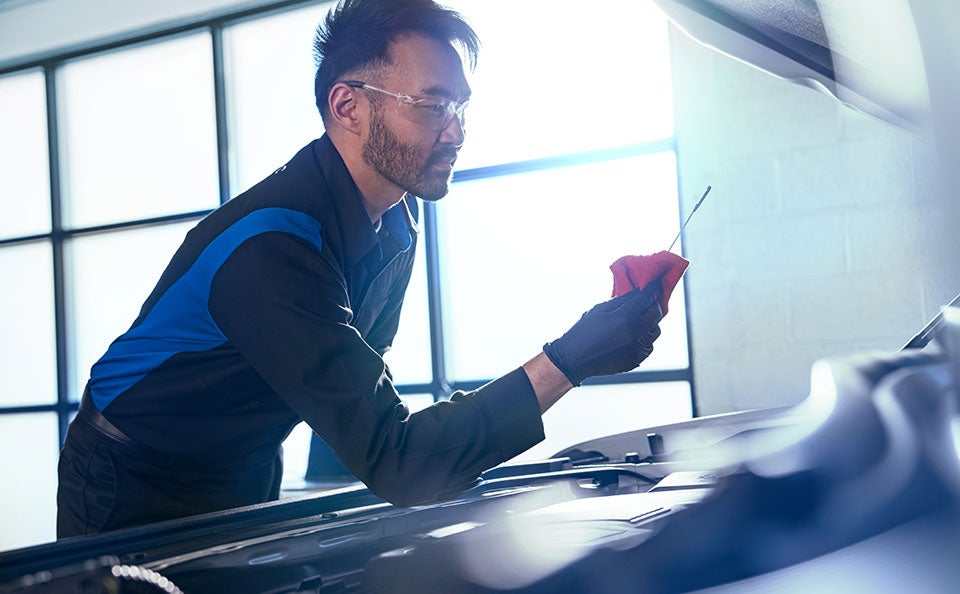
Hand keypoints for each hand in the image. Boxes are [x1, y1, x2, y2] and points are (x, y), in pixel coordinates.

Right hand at [543, 281, 663, 385]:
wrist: (574, 359)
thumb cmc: (583, 332)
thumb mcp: (600, 309)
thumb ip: (621, 300)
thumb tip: (637, 293)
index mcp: (626, 316)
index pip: (647, 298)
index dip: (653, 289)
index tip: (656, 285)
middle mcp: (636, 332)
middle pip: (656, 313)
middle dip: (655, 304)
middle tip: (650, 300)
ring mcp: (638, 348)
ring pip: (655, 330)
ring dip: (650, 322)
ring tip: (639, 320)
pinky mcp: (636, 359)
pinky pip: (648, 345)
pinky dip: (644, 338)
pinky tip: (632, 336)